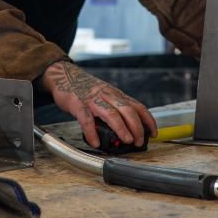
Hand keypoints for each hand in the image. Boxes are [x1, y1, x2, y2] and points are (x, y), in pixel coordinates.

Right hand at [39, 61, 156, 147]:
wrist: (64, 75)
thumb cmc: (86, 88)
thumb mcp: (106, 94)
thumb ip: (116, 108)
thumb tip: (129, 128)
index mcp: (116, 95)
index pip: (138, 106)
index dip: (148, 120)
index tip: (153, 133)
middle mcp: (107, 95)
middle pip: (128, 110)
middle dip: (137, 127)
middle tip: (139, 141)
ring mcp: (92, 99)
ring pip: (111, 113)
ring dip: (121, 128)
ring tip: (127, 140)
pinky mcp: (77, 103)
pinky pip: (86, 119)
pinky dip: (92, 132)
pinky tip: (95, 142)